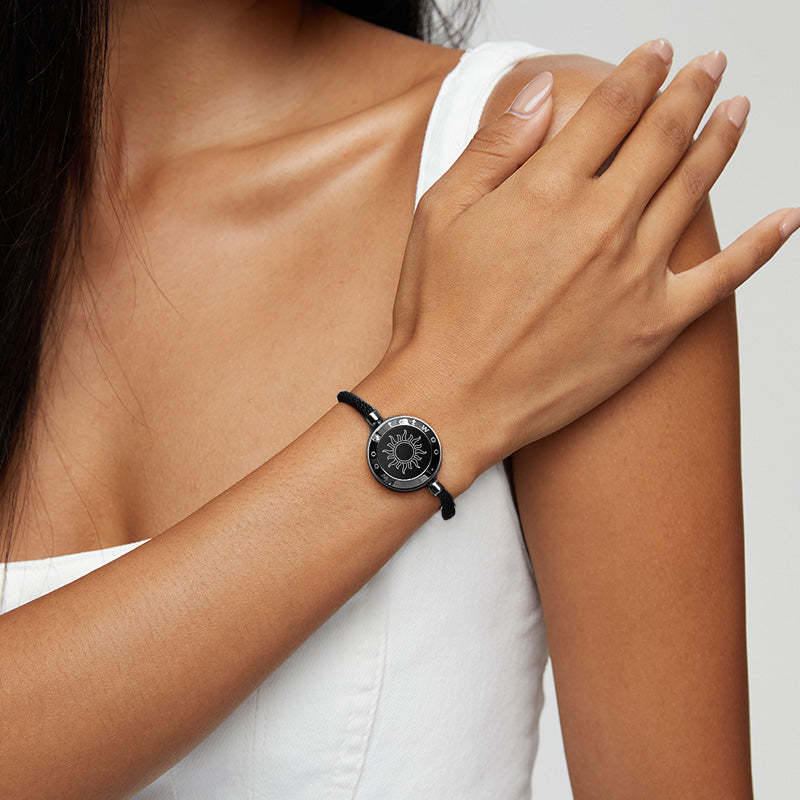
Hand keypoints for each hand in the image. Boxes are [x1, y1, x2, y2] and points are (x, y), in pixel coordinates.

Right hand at [383, 38, 797, 469]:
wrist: (453, 401)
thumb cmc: (439, 314)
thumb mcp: (441, 213)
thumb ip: (496, 147)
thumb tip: (541, 90)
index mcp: (549, 189)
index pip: (612, 108)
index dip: (640, 71)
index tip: (656, 52)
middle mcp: (602, 223)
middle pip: (664, 137)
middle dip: (692, 91)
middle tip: (711, 66)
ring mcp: (635, 275)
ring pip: (695, 190)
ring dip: (723, 142)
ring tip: (738, 112)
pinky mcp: (654, 325)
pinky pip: (724, 278)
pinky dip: (762, 245)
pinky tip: (786, 218)